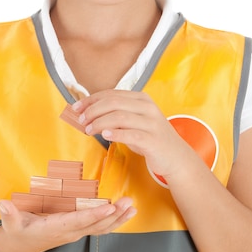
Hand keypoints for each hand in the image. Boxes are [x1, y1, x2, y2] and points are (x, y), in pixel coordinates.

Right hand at [0, 195, 136, 251]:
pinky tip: (126, 213)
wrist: (18, 245)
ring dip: (118, 218)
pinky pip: (99, 228)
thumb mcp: (10, 223)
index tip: (109, 208)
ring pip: (101, 228)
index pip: (78, 221)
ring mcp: (75, 233)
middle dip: (113, 215)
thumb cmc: (16, 230)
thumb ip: (9, 214)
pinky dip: (114, 221)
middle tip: (128, 202)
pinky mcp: (78, 231)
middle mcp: (69, 232)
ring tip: (132, 207)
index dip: (94, 215)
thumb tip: (4, 204)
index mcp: (55, 228)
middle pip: (95, 225)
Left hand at [72, 89, 191, 180]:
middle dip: (93, 110)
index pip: (111, 94)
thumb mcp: (133, 122)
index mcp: (141, 99)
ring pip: (120, 117)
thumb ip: (115, 115)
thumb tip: (86, 113)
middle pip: (114, 103)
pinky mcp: (153, 140)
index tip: (76, 107)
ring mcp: (151, 123)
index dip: (91, 100)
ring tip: (88, 129)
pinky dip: (116, 133)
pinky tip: (105, 135)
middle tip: (81, 120)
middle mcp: (147, 107)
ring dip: (100, 122)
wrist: (175, 157)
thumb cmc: (149, 138)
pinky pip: (131, 134)